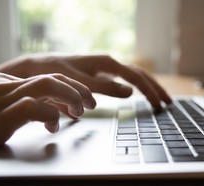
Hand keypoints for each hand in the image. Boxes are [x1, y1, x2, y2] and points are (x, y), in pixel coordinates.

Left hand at [0, 54, 171, 109]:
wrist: (35, 70)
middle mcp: (108, 64)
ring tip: (160, 100)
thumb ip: (103, 87)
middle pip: (140, 75)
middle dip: (155, 89)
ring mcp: (105, 70)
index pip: (136, 76)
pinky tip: (140, 97)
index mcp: (106, 62)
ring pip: (133, 77)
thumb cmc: (53, 74)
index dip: (150, 91)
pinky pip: (124, 81)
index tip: (160, 105)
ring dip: (148, 88)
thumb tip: (130, 91)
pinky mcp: (100, 76)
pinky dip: (136, 89)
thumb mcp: (78, 82)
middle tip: (168, 104)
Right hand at [0, 72, 95, 154]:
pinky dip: (50, 114)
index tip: (82, 102)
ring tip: (80, 112)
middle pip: (53, 77)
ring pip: (48, 85)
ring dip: (71, 97)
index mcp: (7, 84)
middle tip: (91, 105)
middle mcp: (8, 86)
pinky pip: (32, 107)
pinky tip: (53, 126)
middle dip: (79, 89)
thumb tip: (46, 117)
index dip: (70, 88)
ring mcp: (3, 99)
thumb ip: (16, 109)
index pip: (47, 78)